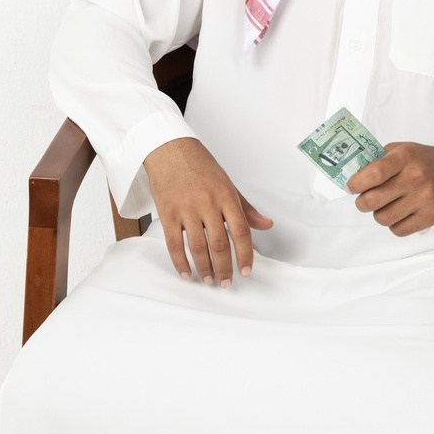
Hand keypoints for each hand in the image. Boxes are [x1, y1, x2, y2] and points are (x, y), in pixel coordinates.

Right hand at [143, 137, 272, 286]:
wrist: (170, 150)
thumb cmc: (200, 166)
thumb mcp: (228, 184)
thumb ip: (246, 208)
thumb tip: (266, 224)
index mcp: (226, 196)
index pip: (241, 231)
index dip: (245, 254)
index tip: (246, 270)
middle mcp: (208, 203)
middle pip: (220, 244)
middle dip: (225, 268)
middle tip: (226, 283)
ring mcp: (186, 209)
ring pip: (198, 247)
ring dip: (204, 268)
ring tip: (208, 280)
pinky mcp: (167, 213)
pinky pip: (174, 244)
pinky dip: (180, 262)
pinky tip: (186, 272)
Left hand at [346, 142, 433, 235]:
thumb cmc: (425, 160)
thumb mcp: (403, 149)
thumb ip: (379, 160)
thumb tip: (354, 176)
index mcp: (405, 158)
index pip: (373, 174)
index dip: (356, 183)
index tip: (351, 187)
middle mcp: (415, 178)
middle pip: (373, 200)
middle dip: (362, 202)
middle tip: (363, 200)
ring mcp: (424, 199)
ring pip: (383, 218)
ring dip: (378, 214)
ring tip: (384, 206)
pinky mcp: (431, 217)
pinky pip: (398, 230)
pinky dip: (393, 225)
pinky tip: (398, 214)